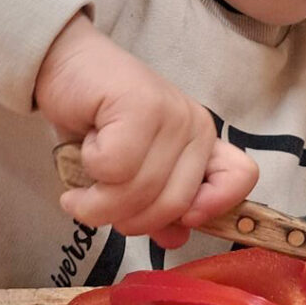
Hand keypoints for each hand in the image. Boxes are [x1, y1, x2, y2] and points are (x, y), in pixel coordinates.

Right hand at [34, 14, 258, 248]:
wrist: (65, 65)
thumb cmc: (97, 122)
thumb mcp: (132, 171)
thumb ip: (157, 205)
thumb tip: (176, 239)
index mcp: (203, 141)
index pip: (240, 177)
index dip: (212, 208)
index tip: (174, 219)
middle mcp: (195, 125)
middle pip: (175, 204)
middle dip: (127, 220)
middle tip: (97, 207)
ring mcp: (171, 113)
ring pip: (139, 190)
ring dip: (95, 203)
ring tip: (78, 192)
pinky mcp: (139, 105)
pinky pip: (113, 168)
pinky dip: (87, 170)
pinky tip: (81, 152)